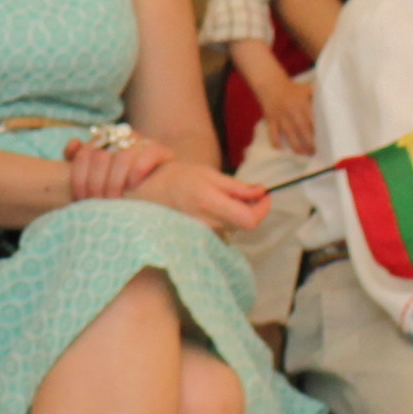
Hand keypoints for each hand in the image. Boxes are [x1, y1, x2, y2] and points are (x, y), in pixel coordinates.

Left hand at [59, 131, 170, 206]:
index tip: (80, 198)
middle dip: (96, 183)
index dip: (79, 178)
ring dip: (115, 181)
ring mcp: (143, 143)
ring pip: (123, 157)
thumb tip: (74, 144)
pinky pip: (148, 153)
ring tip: (115, 199)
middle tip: (98, 202)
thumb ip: (78, 161)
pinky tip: (133, 187)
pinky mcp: (163, 151)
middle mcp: (123, 138)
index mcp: (104, 141)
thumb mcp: (95, 179)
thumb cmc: (120, 191)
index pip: (84, 154)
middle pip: (101, 157)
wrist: (162, 195)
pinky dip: (138, 171)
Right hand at [143, 160, 269, 234]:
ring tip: (224, 198)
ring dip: (238, 213)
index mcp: (208, 202)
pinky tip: (214, 208)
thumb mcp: (209, 175)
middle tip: (247, 192)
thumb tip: (262, 192)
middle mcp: (206, 223)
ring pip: (234, 228)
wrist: (147, 192)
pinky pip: (223, 231)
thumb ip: (237, 187)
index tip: (265, 195)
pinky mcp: (199, 238)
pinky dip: (226, 219)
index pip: (249, 220)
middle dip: (251, 208)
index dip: (262, 209)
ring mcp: (201, 234)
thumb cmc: (178, 178)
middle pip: (244, 224)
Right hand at [252, 66, 320, 158]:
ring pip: (289, 134)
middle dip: (308, 142)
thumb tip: (334, 98)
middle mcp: (292, 111)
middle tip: (314, 152)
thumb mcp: (307, 88)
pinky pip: (272, 133)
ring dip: (295, 146)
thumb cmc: (292, 89)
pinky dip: (276, 142)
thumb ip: (319, 94)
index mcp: (302, 104)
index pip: (312, 120)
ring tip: (302, 154)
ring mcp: (280, 117)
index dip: (317, 131)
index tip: (323, 140)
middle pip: (302, 129)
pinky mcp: (271, 120)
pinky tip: (281, 150)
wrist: (271, 85)